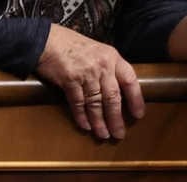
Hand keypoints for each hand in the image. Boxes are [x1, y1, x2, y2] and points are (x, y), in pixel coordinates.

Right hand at [34, 24, 143, 139]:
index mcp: (113, 58)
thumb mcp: (98, 52)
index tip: (138, 115)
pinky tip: (85, 126)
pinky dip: (81, 116)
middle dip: (116, 118)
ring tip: (103, 135)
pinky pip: (78, 103)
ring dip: (99, 122)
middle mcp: (103, 66)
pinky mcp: (69, 81)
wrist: (49, 42)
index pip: (130, 81)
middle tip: (119, 134)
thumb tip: (114, 90)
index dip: (136, 100)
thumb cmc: (72, 47)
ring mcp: (86, 74)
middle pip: (113, 97)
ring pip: (96, 103)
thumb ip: (107, 68)